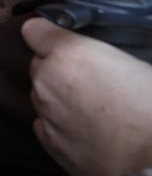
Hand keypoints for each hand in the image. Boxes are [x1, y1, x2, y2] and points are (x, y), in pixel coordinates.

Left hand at [23, 18, 151, 175]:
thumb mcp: (139, 66)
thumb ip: (106, 55)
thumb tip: (106, 59)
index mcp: (68, 54)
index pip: (35, 31)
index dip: (49, 35)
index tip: (62, 40)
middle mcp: (47, 81)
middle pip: (40, 65)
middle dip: (59, 69)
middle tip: (92, 82)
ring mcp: (44, 114)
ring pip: (42, 95)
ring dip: (58, 97)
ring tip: (93, 110)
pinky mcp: (48, 144)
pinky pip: (45, 124)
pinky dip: (59, 124)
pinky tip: (87, 132)